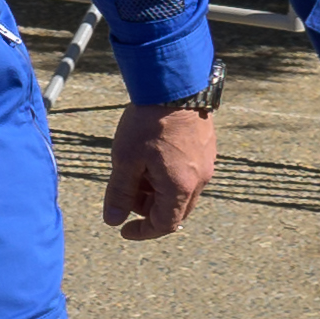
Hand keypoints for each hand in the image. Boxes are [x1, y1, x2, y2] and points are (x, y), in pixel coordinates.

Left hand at [103, 99, 215, 238]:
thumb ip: (119, 193)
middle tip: (125, 193)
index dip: (142, 231)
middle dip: (147, 209)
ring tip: (135, 171)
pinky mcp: (206, 149)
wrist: (174, 87)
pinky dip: (167, 177)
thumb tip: (113, 220)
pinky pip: (188, 174)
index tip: (123, 229)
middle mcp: (200, 179)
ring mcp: (206, 163)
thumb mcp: (125, 160)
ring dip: (157, 191)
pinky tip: (150, 158)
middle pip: (175, 210)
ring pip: (181, 192)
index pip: (165, 225)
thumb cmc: (147, 124)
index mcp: (181, 187)